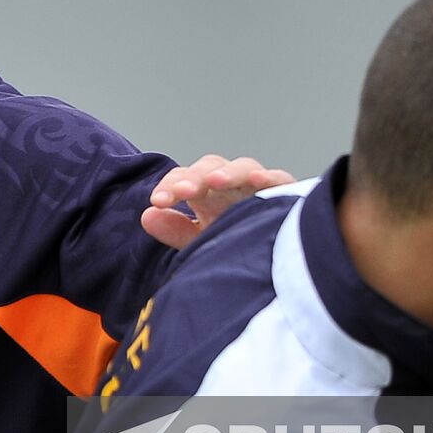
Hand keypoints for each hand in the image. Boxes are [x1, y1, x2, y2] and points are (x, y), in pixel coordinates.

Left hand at [141, 155, 294, 249]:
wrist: (276, 264)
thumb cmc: (236, 247)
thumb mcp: (204, 241)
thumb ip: (176, 231)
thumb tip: (147, 216)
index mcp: (207, 195)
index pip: (183, 180)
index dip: (170, 186)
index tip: (157, 202)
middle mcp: (231, 186)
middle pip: (209, 169)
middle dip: (195, 177)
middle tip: (183, 191)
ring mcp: (258, 186)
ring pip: (242, 168)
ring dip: (228, 172)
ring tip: (215, 181)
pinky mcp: (285, 192)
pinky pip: (279, 179)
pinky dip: (269, 177)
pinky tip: (259, 180)